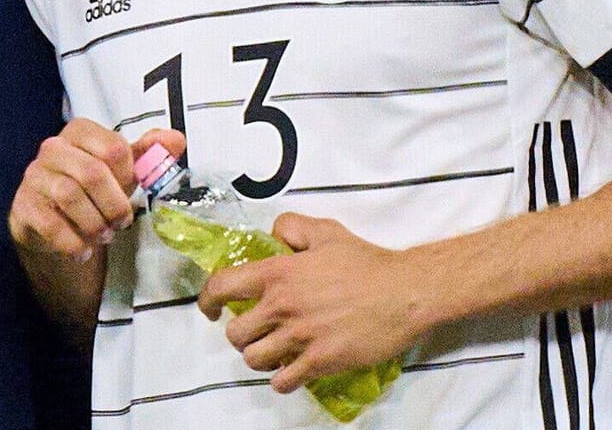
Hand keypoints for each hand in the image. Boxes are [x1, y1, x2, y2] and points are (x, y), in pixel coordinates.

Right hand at [9, 118, 184, 261]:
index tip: (130, 190)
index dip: (129, 175)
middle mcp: (52, 148)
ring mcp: (34, 176)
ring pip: (70, 196)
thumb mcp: (123, 171)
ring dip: (95, 224)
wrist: (54, 224)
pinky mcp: (23, 206)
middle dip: (114, 205)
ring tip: (104, 236)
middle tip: (122, 223)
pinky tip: (84, 251)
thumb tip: (176, 139)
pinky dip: (73, 243)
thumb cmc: (93, 190)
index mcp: (79, 132)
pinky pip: (50, 224)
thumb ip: (149, 154)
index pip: (113, 147)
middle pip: (92, 173)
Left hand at [197, 213, 424, 392]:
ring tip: (274, 350)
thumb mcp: (325, 231)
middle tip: (257, 330)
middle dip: (241, 333)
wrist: (404, 293)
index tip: (211, 309)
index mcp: (278, 273)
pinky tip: (292, 368)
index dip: (207, 300)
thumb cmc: (366, 262)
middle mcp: (282, 307)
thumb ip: (291, 228)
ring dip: (260, 357)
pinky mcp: (320, 362)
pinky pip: (282, 382)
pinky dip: (282, 378)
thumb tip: (271, 238)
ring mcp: (300, 338)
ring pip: (254, 360)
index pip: (222, 287)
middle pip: (235, 333)